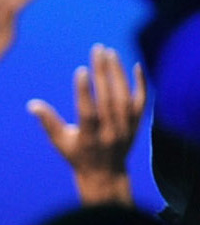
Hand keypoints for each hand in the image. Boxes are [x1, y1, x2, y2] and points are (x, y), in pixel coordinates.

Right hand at [28, 44, 145, 207]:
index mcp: (88, 138)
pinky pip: (141, 101)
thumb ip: (49, 122)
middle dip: (102, 72)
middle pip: (107, 99)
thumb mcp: (61, 142)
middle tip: (97, 50)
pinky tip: (136, 66)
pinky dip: (140, 84)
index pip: (88, 112)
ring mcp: (126, 128)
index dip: (84, 91)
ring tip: (110, 53)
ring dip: (118, 73)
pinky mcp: (137, 124)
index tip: (81, 69)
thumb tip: (32, 104)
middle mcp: (109, 133)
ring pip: (124, 97)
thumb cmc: (77, 155)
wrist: (105, 174)